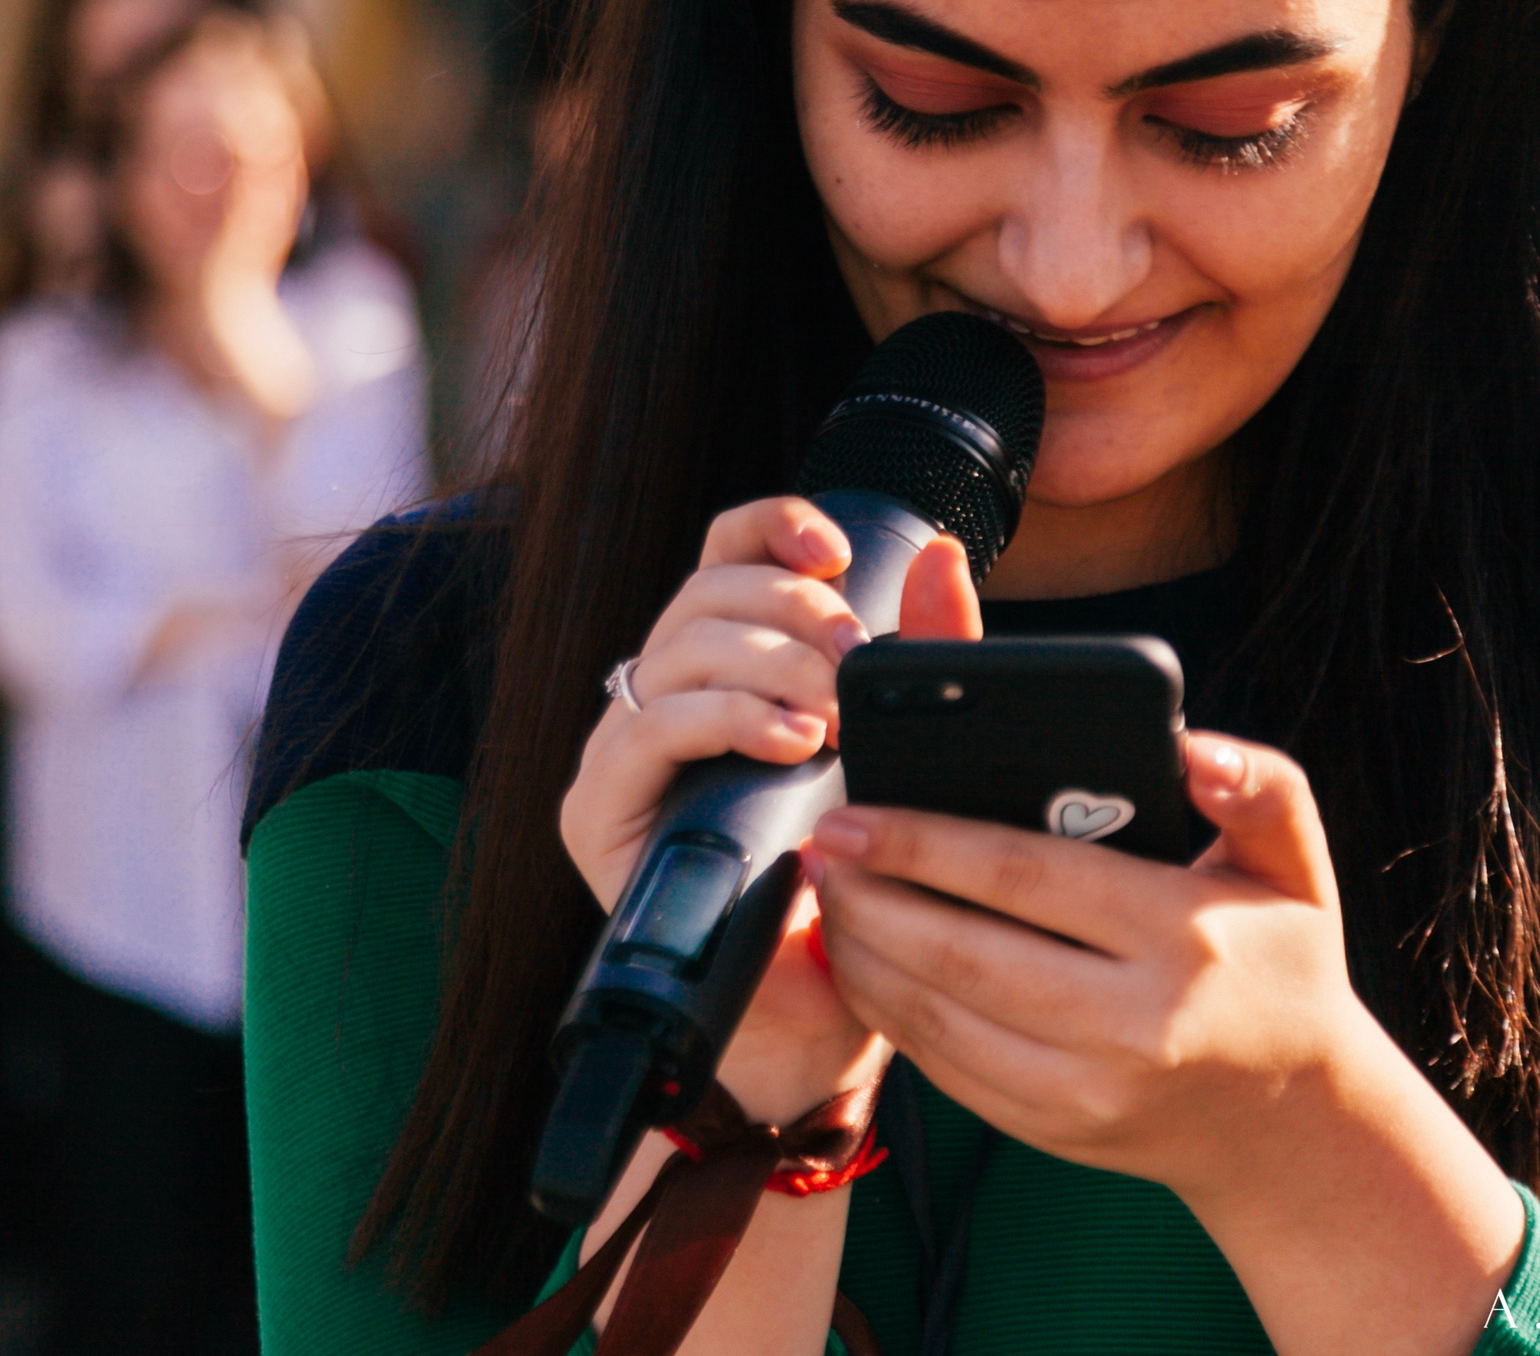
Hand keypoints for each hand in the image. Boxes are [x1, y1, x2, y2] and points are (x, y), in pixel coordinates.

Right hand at [558, 495, 981, 1119]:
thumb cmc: (854, 882)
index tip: (834, 548)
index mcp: (722, 668)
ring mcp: (623, 753)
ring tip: (833, 716)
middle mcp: (661, 697)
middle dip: (792, 611)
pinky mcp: (598, 811)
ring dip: (768, 666)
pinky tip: (789, 741)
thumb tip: (941, 555)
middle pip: (704, 592)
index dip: (770, 528)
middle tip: (856, 663)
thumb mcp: (897, 750)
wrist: (817, 1012)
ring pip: (677, 649)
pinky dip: (724, 720)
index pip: (722, 555)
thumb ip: (916, 656)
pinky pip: (646, 728)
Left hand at [809, 733, 1367, 1189]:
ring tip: (829, 894)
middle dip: (869, 896)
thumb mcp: (1294, 865)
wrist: (1292, 1122)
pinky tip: (861, 960)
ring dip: (861, 951)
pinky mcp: (1051, 1130)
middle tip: (821, 847)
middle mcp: (1132, 1024)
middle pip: (958, 952)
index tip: (852, 813)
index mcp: (1180, 936)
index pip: (1023, 876)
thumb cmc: (1279, 962)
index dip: (921, 842)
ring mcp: (1086, 1090)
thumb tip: (1193, 748)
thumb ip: (1259, 788)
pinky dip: (885, 1011)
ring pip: (934, 1016)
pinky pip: (941, 1066)